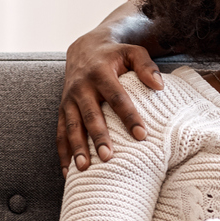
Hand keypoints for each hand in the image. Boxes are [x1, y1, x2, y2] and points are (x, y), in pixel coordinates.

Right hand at [58, 28, 163, 175]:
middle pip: (90, 115)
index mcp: (100, 73)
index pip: (117, 97)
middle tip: (108, 157)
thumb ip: (146, 65)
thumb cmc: (115, 54)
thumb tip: (159, 86)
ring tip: (84, 168)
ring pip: (72, 126)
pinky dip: (63, 153)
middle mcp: (81, 87)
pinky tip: (67, 172)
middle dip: (98, 136)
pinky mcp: (62, 109)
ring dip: (77, 148)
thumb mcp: (133, 51)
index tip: (141, 135)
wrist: (84, 48)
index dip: (129, 116)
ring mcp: (69, 100)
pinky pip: (60, 133)